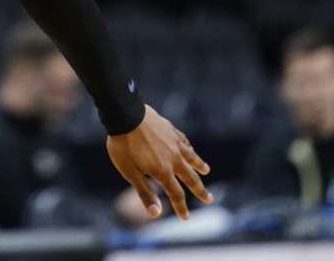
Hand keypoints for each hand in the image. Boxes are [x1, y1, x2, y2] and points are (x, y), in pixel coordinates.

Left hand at [106, 104, 212, 220]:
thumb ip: (144, 192)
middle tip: (209, 200)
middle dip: (200, 190)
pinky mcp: (170, 130)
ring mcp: (173, 142)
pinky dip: (189, 147)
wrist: (125, 115)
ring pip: (191, 157)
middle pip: (190, 178)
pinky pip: (184, 141)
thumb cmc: (123, 145)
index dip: (180, 207)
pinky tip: (189, 148)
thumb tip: (156, 214)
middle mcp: (173, 158)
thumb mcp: (129, 172)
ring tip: (206, 171)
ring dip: (199, 165)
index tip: (185, 218)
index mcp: (162, 171)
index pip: (176, 194)